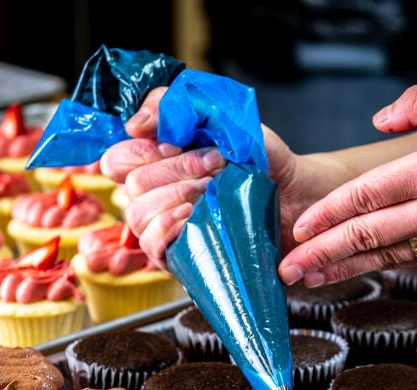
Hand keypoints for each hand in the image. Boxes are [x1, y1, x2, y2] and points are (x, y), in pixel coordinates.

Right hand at [100, 87, 315, 269]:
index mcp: (159, 162)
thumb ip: (181, 106)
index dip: (143, 150)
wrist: (297, 196)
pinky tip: (192, 217)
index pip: (118, 157)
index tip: (179, 142)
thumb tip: (135, 125)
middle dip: (174, 171)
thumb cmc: (263, 159)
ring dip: (174, 197)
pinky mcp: (181, 255)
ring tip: (211, 192)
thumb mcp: (227, 118)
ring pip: (137, 214)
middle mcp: (157, 194)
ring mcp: (166, 227)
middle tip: (215, 167)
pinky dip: (167, 228)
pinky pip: (151, 246)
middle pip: (130, 184)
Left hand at [277, 79, 416, 286]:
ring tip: (315, 280)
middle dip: (324, 256)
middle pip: (372, 238)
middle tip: (287, 272)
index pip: (369, 197)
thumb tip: (380, 118)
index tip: (298, 229)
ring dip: (351, 270)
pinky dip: (392, 267)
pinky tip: (369, 270)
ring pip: (395, 259)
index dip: (329, 216)